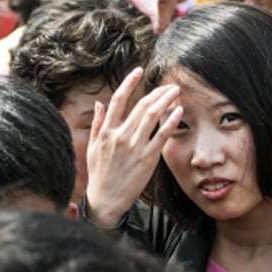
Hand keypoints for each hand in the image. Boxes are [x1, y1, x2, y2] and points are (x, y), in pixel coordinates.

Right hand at [84, 67, 182, 227]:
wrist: (106, 200)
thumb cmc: (100, 175)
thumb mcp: (93, 148)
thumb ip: (97, 124)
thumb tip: (100, 103)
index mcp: (107, 131)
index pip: (119, 100)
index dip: (129, 82)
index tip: (139, 71)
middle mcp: (121, 136)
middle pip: (141, 105)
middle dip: (157, 91)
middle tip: (168, 85)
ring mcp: (135, 147)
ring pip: (153, 116)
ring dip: (166, 101)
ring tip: (175, 92)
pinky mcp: (148, 158)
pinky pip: (162, 135)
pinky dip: (171, 121)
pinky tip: (178, 111)